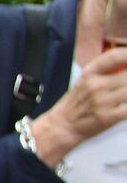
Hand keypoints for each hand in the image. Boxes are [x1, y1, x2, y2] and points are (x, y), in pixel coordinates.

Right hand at [31, 48, 126, 162]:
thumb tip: (126, 66)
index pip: (114, 56)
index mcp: (89, 73)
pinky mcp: (107, 117)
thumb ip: (105, 72)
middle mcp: (95, 85)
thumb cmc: (75, 104)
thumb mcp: (85, 81)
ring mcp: (101, 101)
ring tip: (125, 94)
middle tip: (125, 84)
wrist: (62, 126)